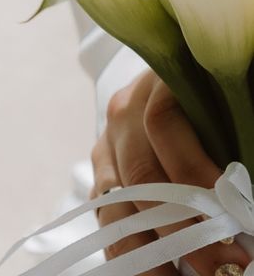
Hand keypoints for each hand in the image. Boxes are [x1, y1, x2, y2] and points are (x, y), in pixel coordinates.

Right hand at [91, 70, 250, 275]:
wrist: (166, 86)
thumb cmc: (207, 95)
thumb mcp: (222, 104)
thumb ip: (232, 135)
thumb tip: (246, 190)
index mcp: (154, 84)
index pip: (162, 123)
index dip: (193, 170)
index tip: (233, 213)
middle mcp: (124, 112)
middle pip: (140, 171)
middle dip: (181, 226)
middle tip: (222, 266)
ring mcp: (107, 141)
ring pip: (116, 201)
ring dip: (148, 248)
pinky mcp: (101, 167)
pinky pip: (105, 212)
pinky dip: (126, 245)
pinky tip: (152, 270)